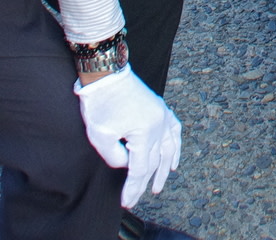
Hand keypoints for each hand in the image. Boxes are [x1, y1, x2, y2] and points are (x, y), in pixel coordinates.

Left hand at [74, 67, 182, 209]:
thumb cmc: (100, 102)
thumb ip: (115, 158)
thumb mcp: (100, 136)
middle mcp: (159, 124)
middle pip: (154, 161)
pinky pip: (174, 131)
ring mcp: (162, 115)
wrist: (105, 73)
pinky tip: (173, 159)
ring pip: (168, 149)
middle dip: (144, 183)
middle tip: (135, 198)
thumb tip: (126, 163)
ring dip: (164, 169)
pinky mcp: (160, 108)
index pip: (140, 168)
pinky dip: (175, 147)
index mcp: (145, 132)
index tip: (126, 201)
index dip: (133, 187)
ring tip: (158, 186)